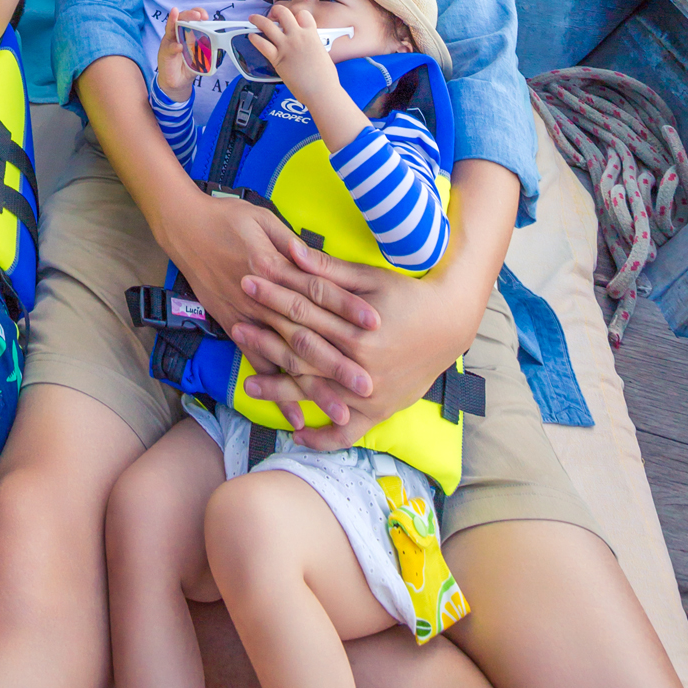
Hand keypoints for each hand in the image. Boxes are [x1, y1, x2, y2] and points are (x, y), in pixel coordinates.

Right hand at [156, 6, 206, 101]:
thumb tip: (220, 44)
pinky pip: (169, 47)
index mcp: (187, 32)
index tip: (205, 16)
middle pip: (181, 18)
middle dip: (189, 14)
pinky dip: (174, 46)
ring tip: (178, 15)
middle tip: (197, 15)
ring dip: (174, 20)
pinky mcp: (165, 52)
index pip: (192, 17)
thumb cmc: (189, 65)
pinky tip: (179, 46)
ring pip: (170, 27)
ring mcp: (170, 41)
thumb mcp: (201, 55)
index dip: (198, 13)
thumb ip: (208, 48)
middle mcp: (177, 33)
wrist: (179, 82)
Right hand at [164, 192, 379, 428]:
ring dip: (312, 386)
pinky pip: (256, 364)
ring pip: (284, 357)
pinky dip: (275, 390)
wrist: (184, 227)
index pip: (318, 291)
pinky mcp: (233, 325)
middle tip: (366, 384)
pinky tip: (294, 415)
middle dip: (337, 362)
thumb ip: (291, 244)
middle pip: (305, 334)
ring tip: (340, 411)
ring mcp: (246, 316)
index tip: (376, 324)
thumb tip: (319, 259)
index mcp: (273, 267)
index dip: (347, 307)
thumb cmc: (226, 217)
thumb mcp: (263, 219)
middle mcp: (261, 298)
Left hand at [235, 160, 517, 442]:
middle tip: (236, 327)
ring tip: (248, 386)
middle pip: (304, 353)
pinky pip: (348, 433)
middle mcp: (362, 367)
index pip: (305, 312)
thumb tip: (288, 250)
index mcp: (358, 331)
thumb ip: (328, 271)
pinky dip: (323, 437)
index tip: (246, 284)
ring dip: (281, 390)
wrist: (450, 325)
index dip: (273, 296)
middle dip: (267, 339)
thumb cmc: (409, 295)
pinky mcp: (380, 411)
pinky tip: (297, 433)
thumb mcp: (371, 278)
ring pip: (317, 394)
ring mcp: (371, 394)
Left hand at [246, 3, 346, 111]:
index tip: (293, 18)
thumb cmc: (325, 78)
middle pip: (283, 13)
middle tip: (272, 15)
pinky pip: (262, 44)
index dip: (296, 15)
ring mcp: (286, 46)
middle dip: (276, 11)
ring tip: (253, 18)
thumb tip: (308, 45)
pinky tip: (252, 37)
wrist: (322, 91)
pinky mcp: (277, 58)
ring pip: (267, 25)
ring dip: (258, 19)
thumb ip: (313, 45)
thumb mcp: (323, 53)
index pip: (302, 14)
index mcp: (312, 34)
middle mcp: (297, 37)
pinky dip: (255, 39)